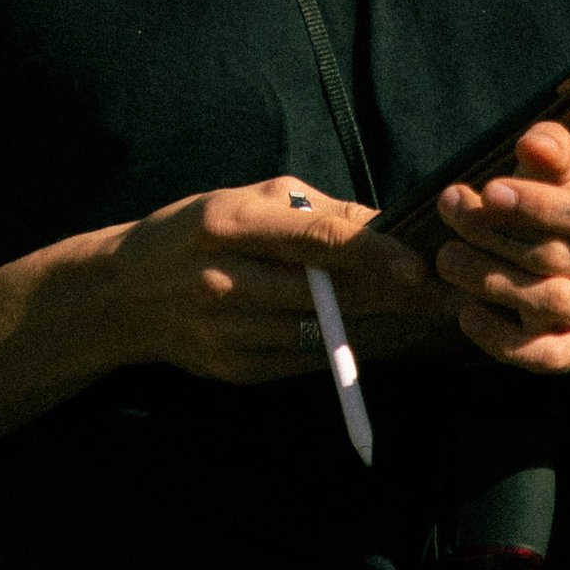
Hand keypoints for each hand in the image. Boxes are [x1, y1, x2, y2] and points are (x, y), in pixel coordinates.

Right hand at [106, 176, 440, 386]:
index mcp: (230, 222)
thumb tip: (384, 223)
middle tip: (448, 294)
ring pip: (322, 334)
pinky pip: (304, 362)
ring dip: (379, 327)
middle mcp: (226, 278)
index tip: (418, 265)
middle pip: (327, 293)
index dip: (373, 253)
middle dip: (393, 296)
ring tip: (423, 317)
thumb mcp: (244, 200)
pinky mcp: (232, 369)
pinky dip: (344, 350)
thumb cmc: (195, 231)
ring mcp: (227, 330)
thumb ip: (315, 211)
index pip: (316, 240)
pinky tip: (377, 338)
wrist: (121, 295)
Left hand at [434, 119, 569, 373]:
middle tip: (450, 208)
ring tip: (447, 256)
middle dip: (492, 232)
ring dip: (487, 278)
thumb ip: (554, 148)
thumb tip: (534, 144)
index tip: (489, 190)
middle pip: (554, 256)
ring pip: (546, 301)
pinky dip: (500, 340)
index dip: (540, 205)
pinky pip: (543, 355)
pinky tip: (465, 312)